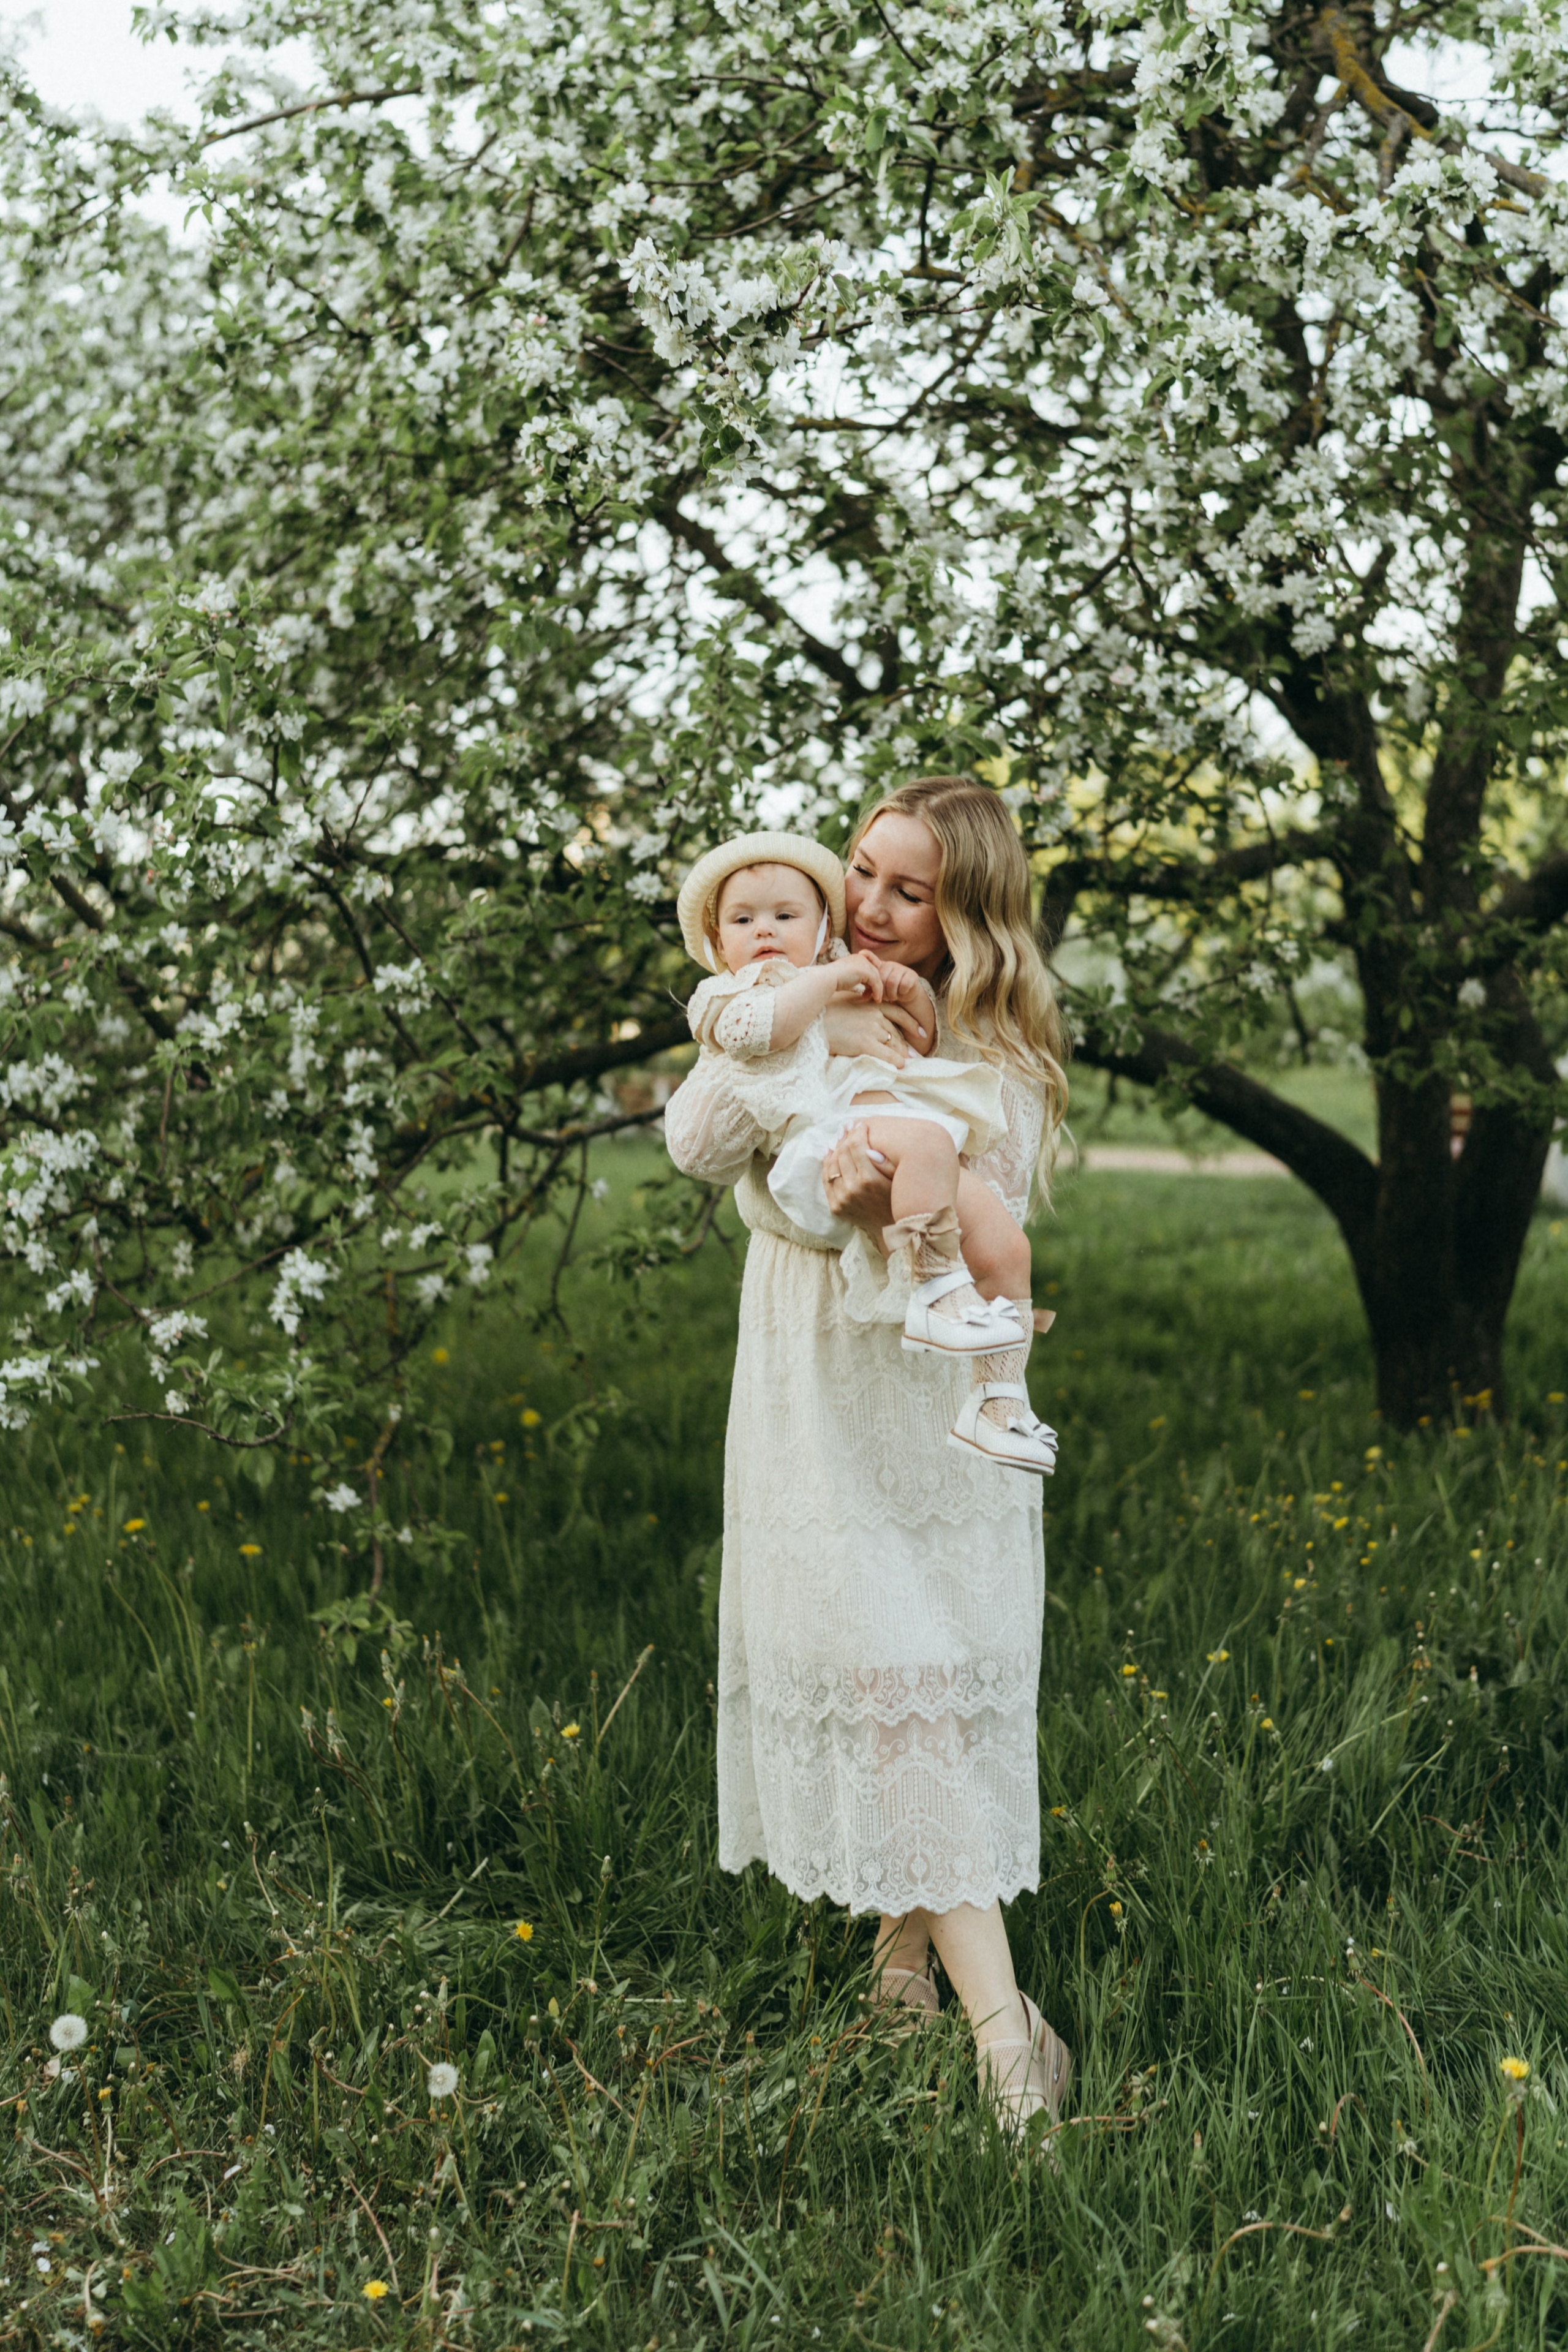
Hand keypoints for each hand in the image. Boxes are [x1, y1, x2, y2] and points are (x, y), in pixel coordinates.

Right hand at [820, 1000, 923, 1065]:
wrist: (813, 1023)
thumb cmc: (826, 1013)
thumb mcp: (847, 1003)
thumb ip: (862, 1006)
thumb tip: (870, 1014)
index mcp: (872, 1004)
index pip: (899, 1013)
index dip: (912, 1024)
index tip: (921, 1032)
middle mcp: (875, 1015)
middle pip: (896, 1033)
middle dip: (906, 1045)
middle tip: (914, 1055)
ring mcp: (871, 1029)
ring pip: (894, 1044)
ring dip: (902, 1055)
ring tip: (907, 1062)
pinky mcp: (865, 1043)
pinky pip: (888, 1055)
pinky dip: (896, 1062)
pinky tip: (900, 1067)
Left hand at [823, 1121, 895, 1243]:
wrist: (891, 1229)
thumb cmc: (898, 1199)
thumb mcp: (897, 1179)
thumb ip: (885, 1162)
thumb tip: (867, 1146)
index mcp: (869, 1179)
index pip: (857, 1146)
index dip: (858, 1131)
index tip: (861, 1124)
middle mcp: (852, 1188)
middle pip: (842, 1152)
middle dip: (846, 1136)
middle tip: (849, 1127)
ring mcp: (842, 1198)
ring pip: (831, 1163)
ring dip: (835, 1148)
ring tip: (840, 1138)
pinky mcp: (835, 1206)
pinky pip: (826, 1179)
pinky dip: (827, 1164)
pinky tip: (830, 1153)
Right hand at [829, 950, 886, 1004]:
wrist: (827, 978)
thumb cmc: (833, 980)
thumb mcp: (847, 975)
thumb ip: (856, 977)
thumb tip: (864, 986)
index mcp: (857, 957)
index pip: (870, 967)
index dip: (872, 978)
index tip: (870, 989)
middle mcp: (862, 958)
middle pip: (875, 973)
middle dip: (875, 985)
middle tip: (873, 996)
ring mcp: (864, 963)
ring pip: (877, 978)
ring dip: (878, 990)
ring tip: (876, 999)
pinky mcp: (866, 971)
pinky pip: (876, 983)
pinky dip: (877, 992)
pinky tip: (875, 999)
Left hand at [866, 957, 936, 1051]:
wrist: (907, 994)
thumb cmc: (890, 991)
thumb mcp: (879, 990)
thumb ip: (871, 990)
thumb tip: (863, 997)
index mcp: (882, 967)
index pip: (874, 959)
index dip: (868, 956)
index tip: (861, 953)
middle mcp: (892, 965)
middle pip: (882, 977)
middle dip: (881, 990)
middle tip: (883, 997)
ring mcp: (902, 969)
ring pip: (892, 982)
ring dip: (891, 993)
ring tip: (891, 997)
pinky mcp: (912, 975)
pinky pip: (903, 985)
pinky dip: (901, 992)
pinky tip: (901, 994)